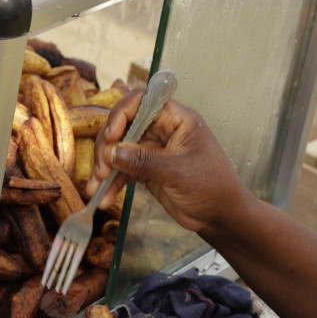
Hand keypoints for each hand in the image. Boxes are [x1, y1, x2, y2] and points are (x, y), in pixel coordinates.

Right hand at [88, 93, 250, 235]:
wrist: (220, 216)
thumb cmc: (211, 186)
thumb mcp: (178, 172)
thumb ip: (144, 161)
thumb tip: (112, 152)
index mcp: (176, 119)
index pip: (142, 101)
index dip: (122, 114)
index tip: (111, 136)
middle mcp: (162, 130)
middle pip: (124, 126)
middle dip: (108, 147)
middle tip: (100, 170)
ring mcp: (153, 151)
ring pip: (119, 150)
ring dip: (105, 168)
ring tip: (96, 188)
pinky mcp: (147, 170)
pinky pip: (123, 171)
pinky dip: (112, 184)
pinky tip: (104, 199)